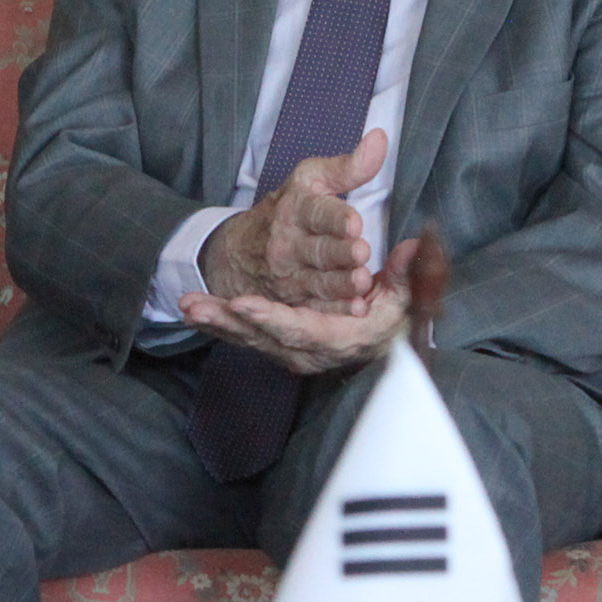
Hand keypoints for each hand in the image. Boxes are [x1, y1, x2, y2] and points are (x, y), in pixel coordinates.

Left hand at [179, 229, 449, 376]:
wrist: (382, 341)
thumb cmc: (393, 315)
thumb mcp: (405, 296)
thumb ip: (408, 274)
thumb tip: (413, 248)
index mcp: (343, 340)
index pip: (303, 331)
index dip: (271, 319)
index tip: (243, 304)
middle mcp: (313, 353)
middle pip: (266, 339)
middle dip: (229, 322)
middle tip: (197, 304)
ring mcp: (293, 353)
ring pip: (249, 340)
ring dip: (216, 323)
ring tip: (187, 304)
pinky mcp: (279, 348)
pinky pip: (244, 339)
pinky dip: (217, 326)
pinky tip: (191, 312)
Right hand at [197, 131, 388, 309]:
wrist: (239, 252)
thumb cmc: (288, 211)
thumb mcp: (310, 181)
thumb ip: (348, 167)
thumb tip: (379, 139)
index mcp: (295, 209)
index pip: (316, 212)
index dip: (335, 218)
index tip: (355, 221)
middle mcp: (288, 244)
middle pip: (317, 250)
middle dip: (339, 253)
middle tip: (361, 252)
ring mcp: (288, 275)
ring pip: (317, 281)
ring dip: (339, 284)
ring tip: (361, 282)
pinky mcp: (291, 301)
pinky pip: (314, 307)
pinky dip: (334, 310)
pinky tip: (355, 309)